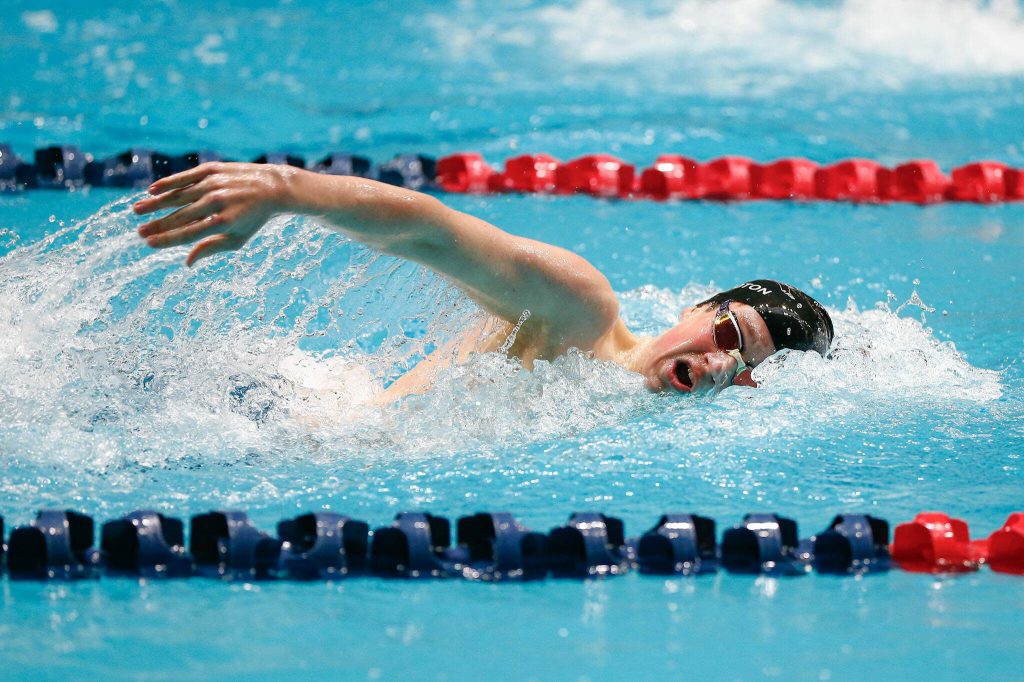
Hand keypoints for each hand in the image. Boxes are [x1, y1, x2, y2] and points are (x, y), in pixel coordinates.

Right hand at [133, 162, 292, 265]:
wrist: (272, 187)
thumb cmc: (253, 218)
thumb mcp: (238, 238)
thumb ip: (211, 248)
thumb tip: (187, 262)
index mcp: (223, 222)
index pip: (188, 233)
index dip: (166, 239)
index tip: (149, 243)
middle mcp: (216, 202)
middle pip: (179, 216)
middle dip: (157, 224)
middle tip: (138, 232)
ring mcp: (213, 184)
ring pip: (178, 195)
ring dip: (155, 203)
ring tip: (136, 210)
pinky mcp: (212, 169)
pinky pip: (185, 177)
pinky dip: (168, 183)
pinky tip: (152, 190)